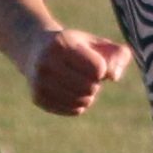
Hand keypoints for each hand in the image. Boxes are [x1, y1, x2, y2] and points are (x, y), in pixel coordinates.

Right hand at [16, 25, 130, 115]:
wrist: (35, 49)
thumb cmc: (74, 46)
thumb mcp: (96, 43)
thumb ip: (117, 54)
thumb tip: (114, 76)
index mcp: (61, 45)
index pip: (98, 69)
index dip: (102, 68)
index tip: (93, 61)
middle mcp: (46, 63)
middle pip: (90, 86)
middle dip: (95, 82)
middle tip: (86, 74)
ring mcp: (39, 82)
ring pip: (83, 101)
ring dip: (89, 94)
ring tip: (80, 82)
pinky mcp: (38, 98)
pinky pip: (74, 110)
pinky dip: (79, 103)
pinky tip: (71, 91)